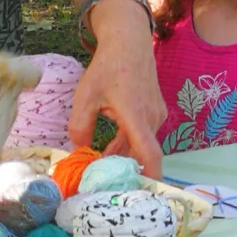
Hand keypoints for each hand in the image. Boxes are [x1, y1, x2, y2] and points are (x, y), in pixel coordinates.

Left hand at [69, 0, 165, 174]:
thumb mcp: (86, 96)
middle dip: (123, 168)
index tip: (146, 194)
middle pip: (140, 153)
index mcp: (135, 115)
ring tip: (101, 163)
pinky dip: (129, 142)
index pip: (149, 152)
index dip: (150, 175)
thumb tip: (79, 152)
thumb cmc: (107, 67)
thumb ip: (80, 127)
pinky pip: (143, 133)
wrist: (129, 42)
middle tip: (102, 182)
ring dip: (123, 154)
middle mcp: (151, 117)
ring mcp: (157, 114)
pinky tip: (111, 145)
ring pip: (140, 143)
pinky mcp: (157, 110)